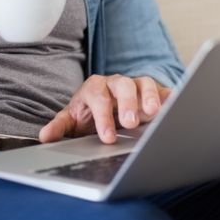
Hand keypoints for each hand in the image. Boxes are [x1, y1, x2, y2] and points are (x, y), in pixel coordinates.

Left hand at [39, 74, 172, 144]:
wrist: (105, 109)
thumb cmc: (89, 115)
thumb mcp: (73, 121)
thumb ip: (60, 127)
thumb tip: (45, 136)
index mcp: (94, 89)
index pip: (98, 98)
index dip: (103, 117)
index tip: (107, 137)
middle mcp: (116, 84)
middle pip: (122, 85)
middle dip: (127, 103)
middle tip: (130, 123)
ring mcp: (136, 86)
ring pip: (143, 83)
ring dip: (149, 96)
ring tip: (154, 113)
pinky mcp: (153, 92)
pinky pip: (162, 90)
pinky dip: (169, 96)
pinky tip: (174, 104)